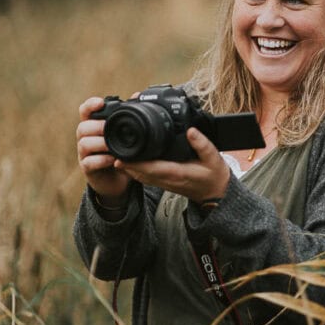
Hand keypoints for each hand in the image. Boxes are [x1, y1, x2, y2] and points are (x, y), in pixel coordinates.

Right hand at [76, 96, 132, 202]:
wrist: (120, 179)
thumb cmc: (122, 152)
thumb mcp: (127, 134)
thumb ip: (130, 116)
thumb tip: (137, 95)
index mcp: (94, 126)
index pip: (85, 111)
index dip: (90, 105)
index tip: (100, 103)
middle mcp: (86, 138)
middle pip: (82, 127)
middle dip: (97, 126)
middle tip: (110, 128)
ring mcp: (85, 154)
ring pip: (84, 143)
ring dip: (100, 143)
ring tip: (113, 146)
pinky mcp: (88, 169)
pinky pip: (89, 162)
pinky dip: (101, 160)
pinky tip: (113, 160)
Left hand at [113, 127, 230, 203]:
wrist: (215, 194)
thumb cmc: (214, 176)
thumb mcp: (214, 158)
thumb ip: (202, 144)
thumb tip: (191, 130)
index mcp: (176, 172)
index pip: (150, 168)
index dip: (133, 163)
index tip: (120, 155)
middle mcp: (165, 179)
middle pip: (137, 171)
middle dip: (123, 161)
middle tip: (109, 146)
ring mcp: (162, 181)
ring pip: (137, 174)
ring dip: (125, 164)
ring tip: (114, 149)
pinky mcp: (161, 181)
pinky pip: (142, 175)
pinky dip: (132, 167)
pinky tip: (126, 158)